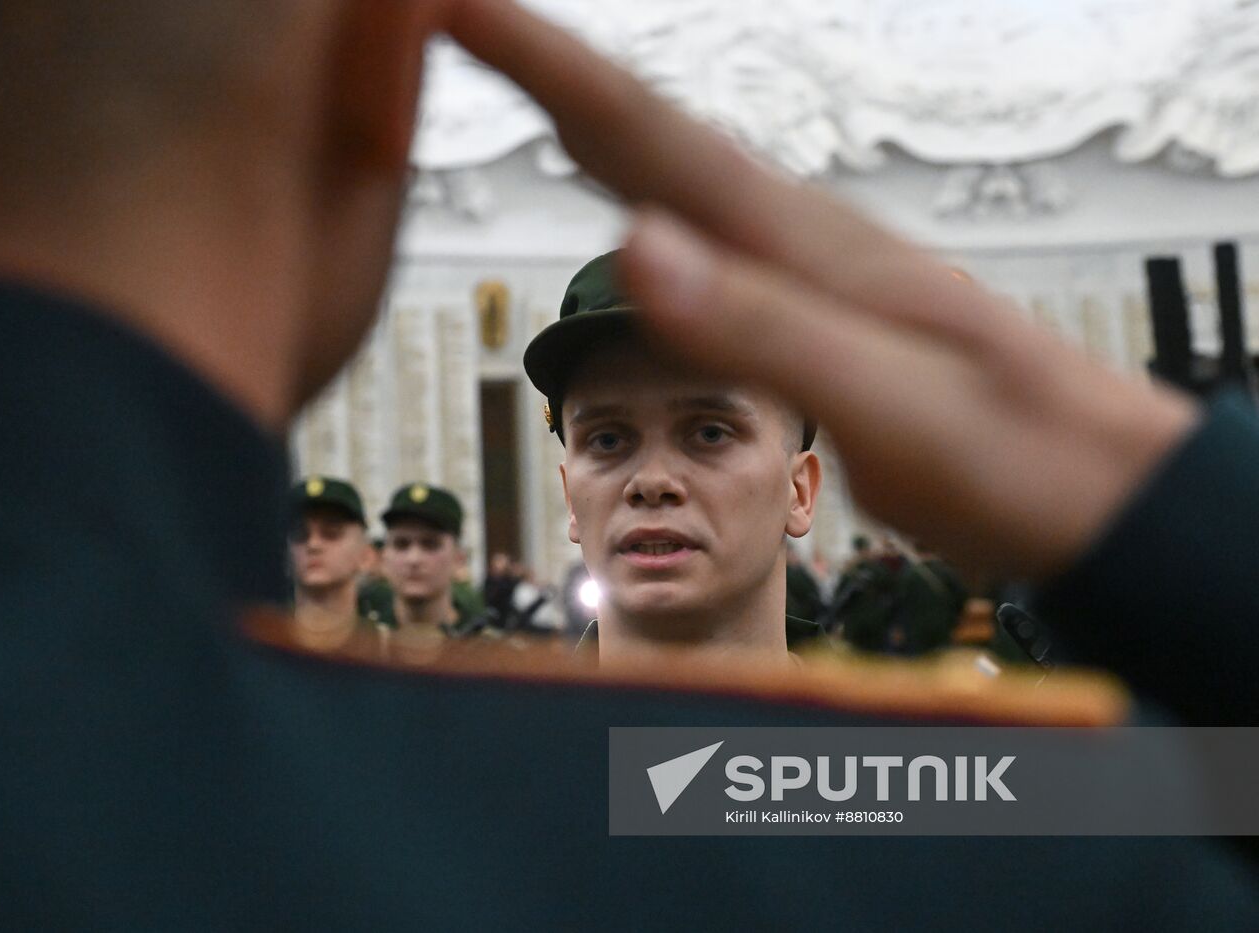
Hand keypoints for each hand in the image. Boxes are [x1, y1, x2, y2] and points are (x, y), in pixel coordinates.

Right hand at [445, 0, 1197, 577]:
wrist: (1094, 487)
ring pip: (677, 174)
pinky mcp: (816, 306)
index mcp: (804, 250)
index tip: (458, 4)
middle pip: (653, 136)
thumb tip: (636, 242)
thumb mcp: (891, 406)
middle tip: (460, 17)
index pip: (653, 137)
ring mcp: (810, 268)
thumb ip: (763, 326)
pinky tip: (636, 205)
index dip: (549, 67)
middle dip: (551, 70)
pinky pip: (706, 229)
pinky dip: (647, 195)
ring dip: (593, 120)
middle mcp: (801, 239)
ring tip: (526, 81)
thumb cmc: (1012, 456)